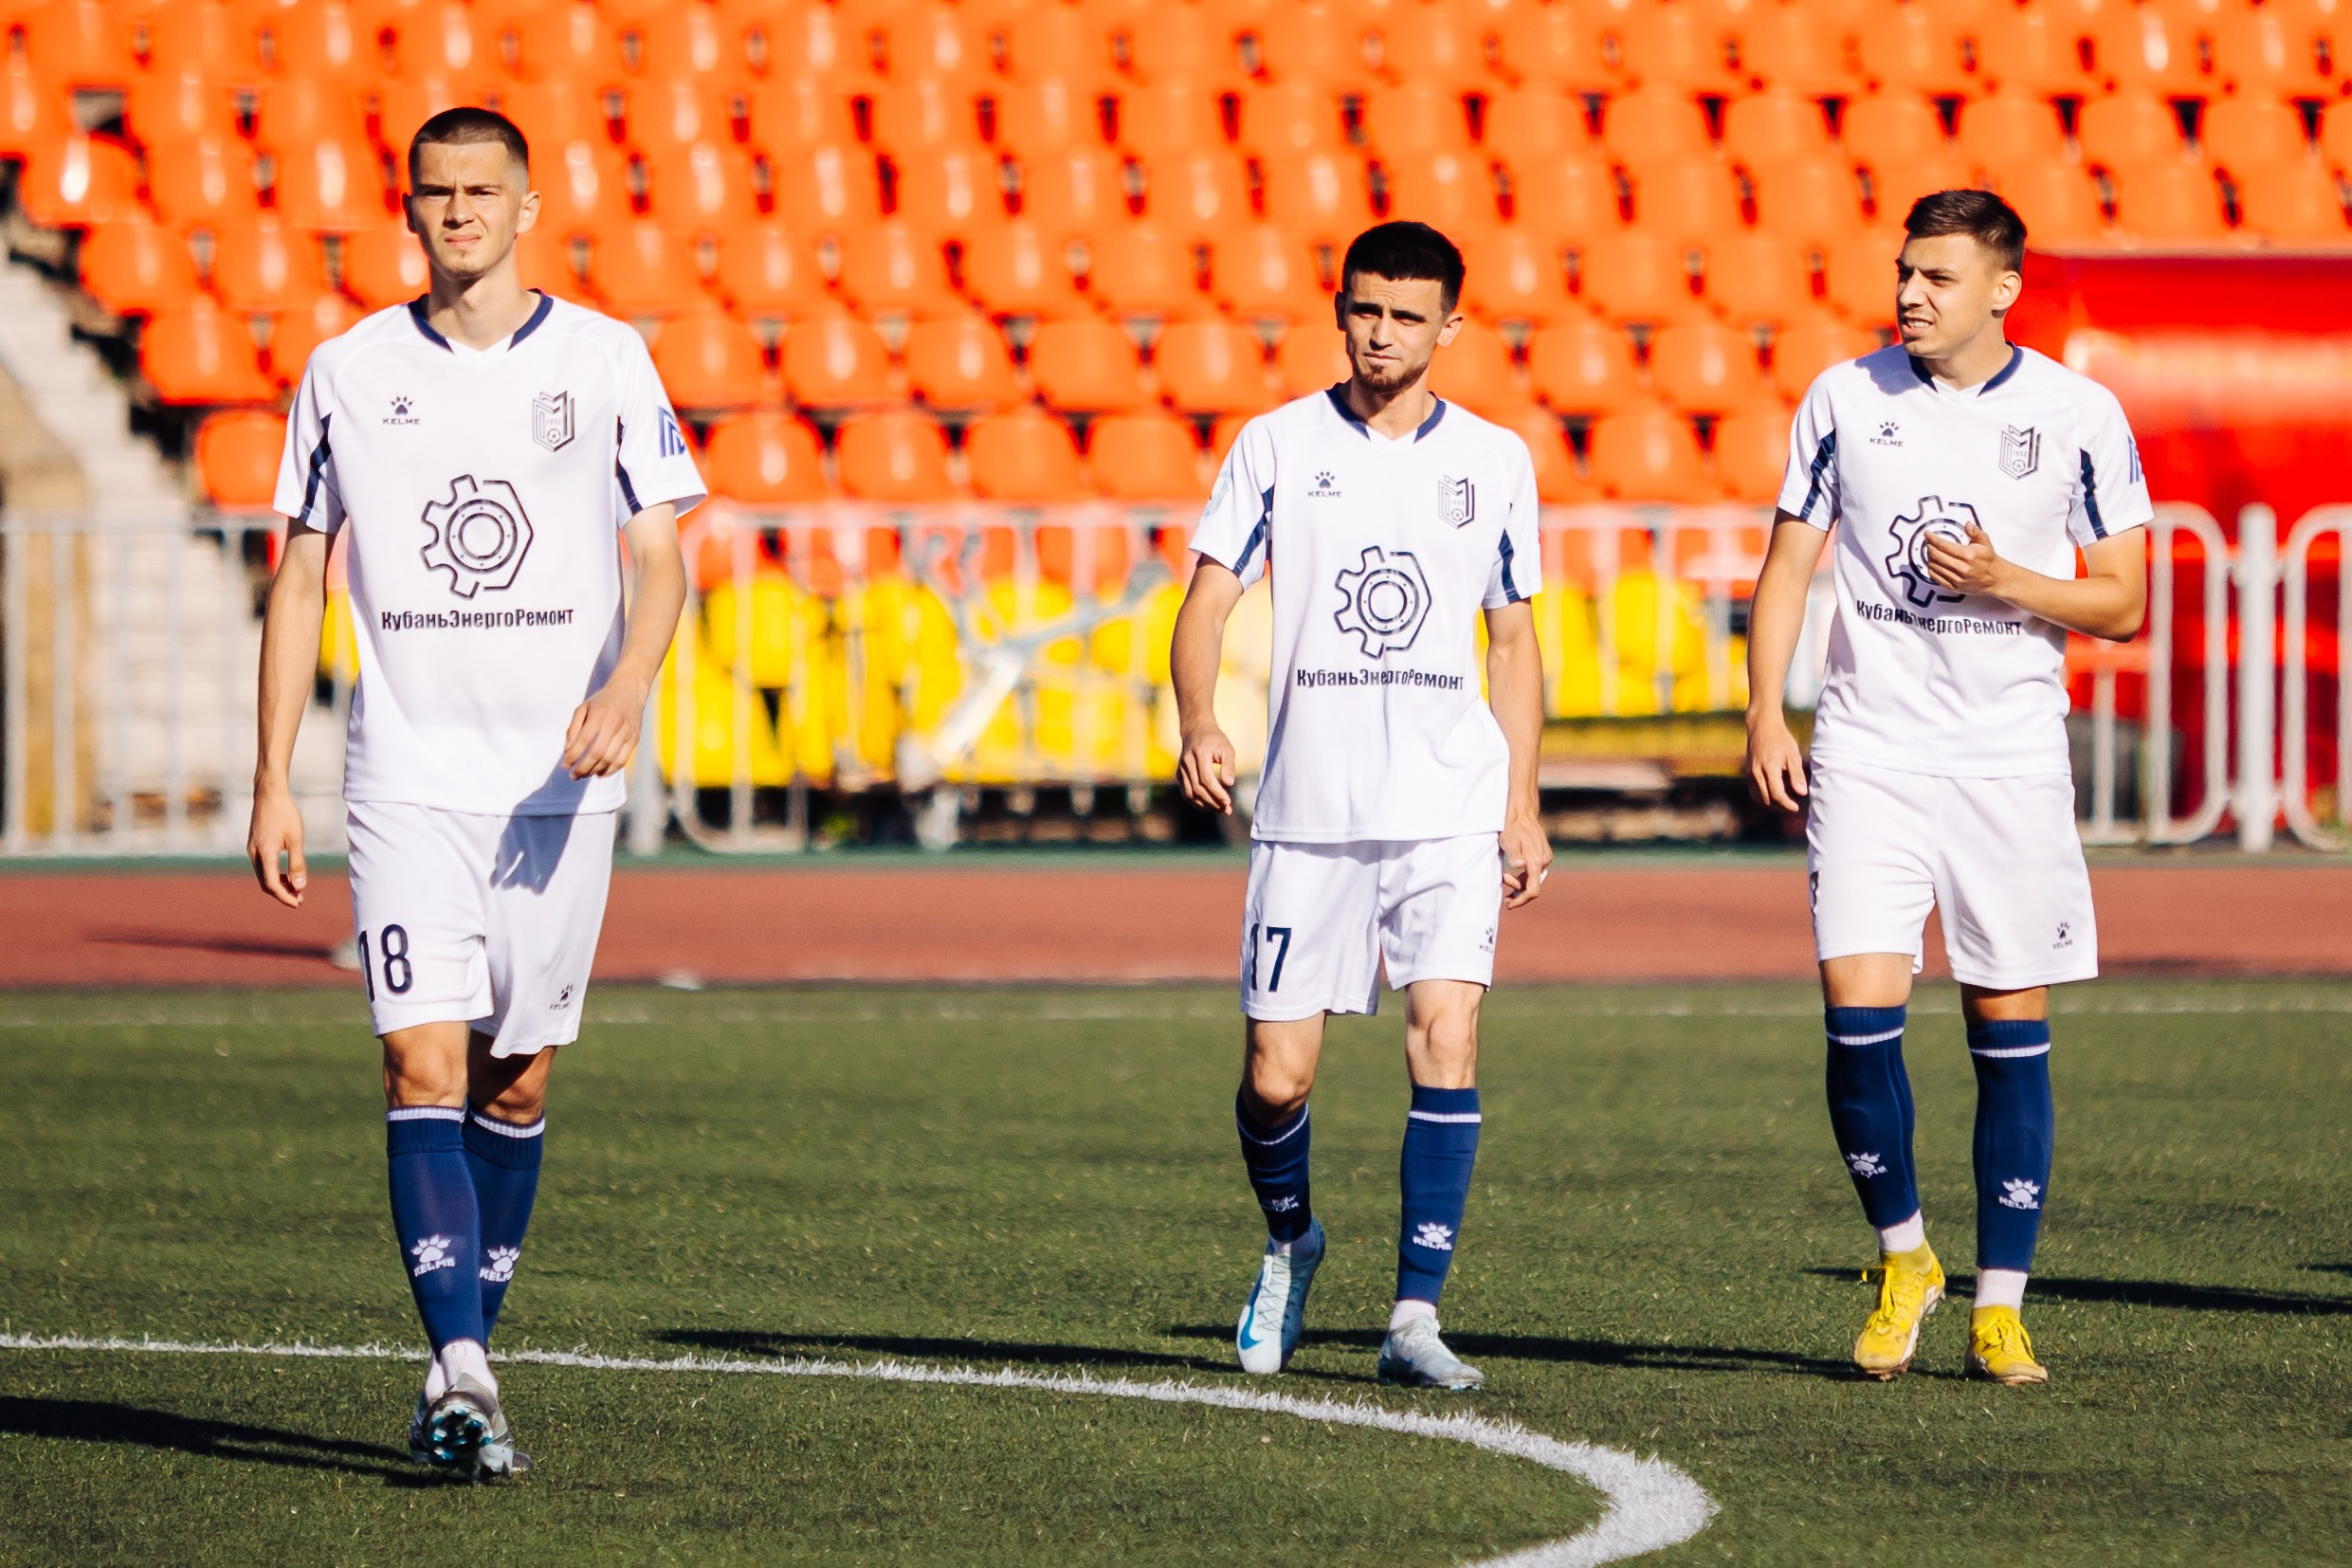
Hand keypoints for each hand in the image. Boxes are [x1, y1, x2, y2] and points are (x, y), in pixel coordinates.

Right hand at [248, 783, 307, 908]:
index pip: (272, 884)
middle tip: (300, 899)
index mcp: (265, 853)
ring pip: (263, 875)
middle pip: (265, 883)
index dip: (284, 897)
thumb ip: (297, 863)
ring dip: (278, 885)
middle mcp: (254, 853)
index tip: (298, 903)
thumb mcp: (295, 839)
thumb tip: (300, 886)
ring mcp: (252, 849)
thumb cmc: (285, 814)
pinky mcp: (253, 845)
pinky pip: (262, 866)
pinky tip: (287, 874)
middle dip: (282, 893)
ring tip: (296, 888)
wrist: (269, 794)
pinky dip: (273, 874)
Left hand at [564, 671, 649, 778]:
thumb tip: (568, 750)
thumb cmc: (603, 701)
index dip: (573, 756)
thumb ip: (573, 728)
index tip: (565, 765)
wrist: (629, 691)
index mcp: (599, 714)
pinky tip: (600, 773)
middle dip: (583, 768)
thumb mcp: (583, 708)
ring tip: (584, 775)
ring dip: (595, 771)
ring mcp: (626, 732)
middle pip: (597, 753)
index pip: (584, 741)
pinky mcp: (634, 739)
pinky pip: (622, 760)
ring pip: (609, 759)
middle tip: (573, 776)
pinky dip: (610, 770)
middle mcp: (614, 724)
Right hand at [1177, 726, 1236, 813]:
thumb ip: (1229, 765)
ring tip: (1220, 810)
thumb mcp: (1227, 749)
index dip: (1217, 792)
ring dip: (1205, 805)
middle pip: (1198, 788)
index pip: (1206, 778)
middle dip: (1213, 802)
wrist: (1196, 731)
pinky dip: (1196, 802)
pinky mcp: (1179, 775)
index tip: (1228, 802)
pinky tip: (1209, 806)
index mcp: (1199, 753)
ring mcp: (1181, 769)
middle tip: (1227, 810)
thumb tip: (1229, 784)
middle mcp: (1187, 762)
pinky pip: (1186, 792)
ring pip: (1190, 793)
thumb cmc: (1215, 740)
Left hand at [1500, 809, 1550, 910]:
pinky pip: (1535, 871)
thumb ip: (1514, 854)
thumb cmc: (1512, 827)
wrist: (1522, 813)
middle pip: (1533, 886)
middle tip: (1502, 884)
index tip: (1509, 904)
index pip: (1532, 891)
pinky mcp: (1544, 854)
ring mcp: (1546, 858)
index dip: (1521, 900)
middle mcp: (1544, 861)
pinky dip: (1525, 875)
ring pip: (1534, 879)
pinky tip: (1514, 871)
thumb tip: (1520, 865)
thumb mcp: (1508, 841)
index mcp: (1536, 862)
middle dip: (1517, 891)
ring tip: (1505, 877)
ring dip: (1520, 883)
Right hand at [1746, 708, 1807, 811]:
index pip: (1777, 795)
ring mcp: (1750, 774)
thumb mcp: (1793, 755)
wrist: (1762, 726)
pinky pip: (1754, 793)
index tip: (1797, 807)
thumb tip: (1802, 793)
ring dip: (1772, 805)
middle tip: (1793, 805)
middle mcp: (1756, 773)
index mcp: (1769, 768)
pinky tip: (1774, 795)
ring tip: (1785, 802)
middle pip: (1767, 800)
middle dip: (1781, 807)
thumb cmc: (1780, 739)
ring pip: (1759, 799)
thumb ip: (1797, 775)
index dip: (1787, 805)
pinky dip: (1764, 799)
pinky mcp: (1748, 774)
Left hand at [1923, 522, 2009, 597]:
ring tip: (1932, 552)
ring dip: (1929, 557)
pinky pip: (1935, 577)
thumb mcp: (1985, 543)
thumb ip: (1976, 532)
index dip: (1932, 538)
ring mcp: (1956, 579)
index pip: (1943, 545)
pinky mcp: (1953, 587)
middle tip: (1929, 542)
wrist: (1995, 579)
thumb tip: (1967, 524)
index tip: (1927, 534)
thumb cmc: (1988, 560)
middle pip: (1935, 555)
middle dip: (1929, 547)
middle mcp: (1961, 568)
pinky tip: (1934, 563)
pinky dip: (1931, 569)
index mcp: (1968, 555)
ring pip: (1933, 566)